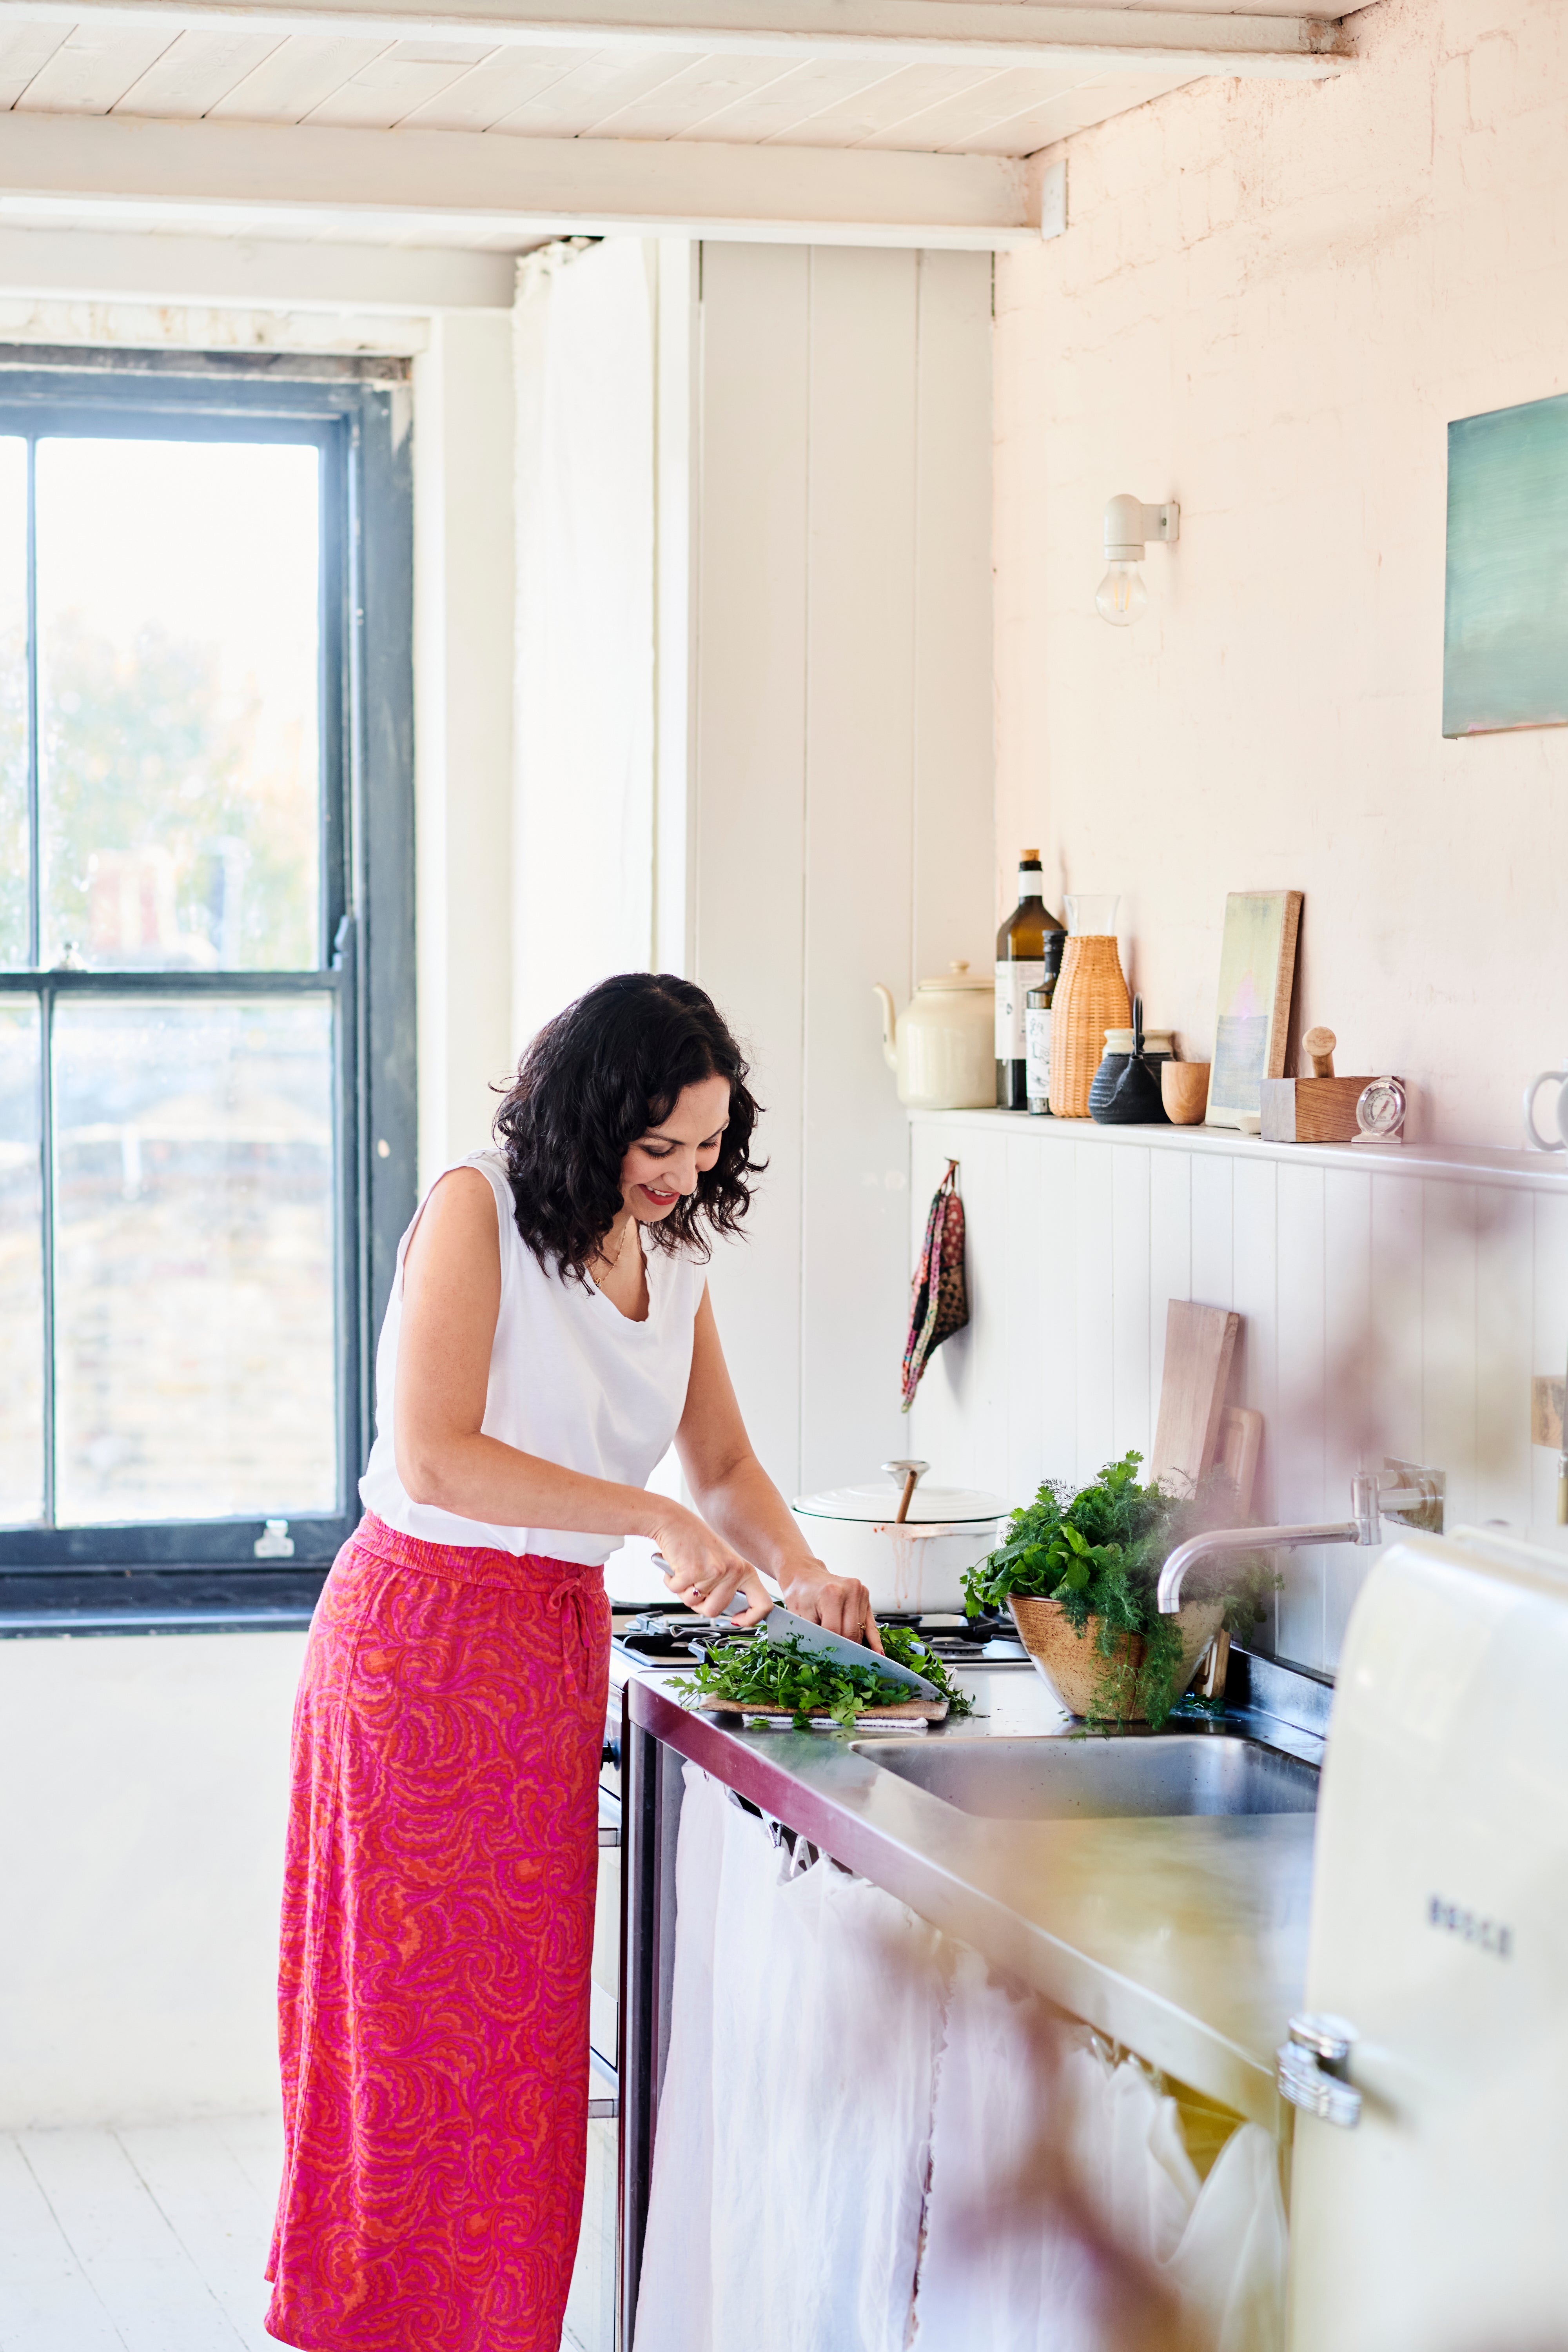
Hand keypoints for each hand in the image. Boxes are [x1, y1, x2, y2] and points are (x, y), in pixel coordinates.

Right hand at [652, 1507, 772, 1626]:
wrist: (673, 1522)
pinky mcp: (693, 1571)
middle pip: (715, 1610)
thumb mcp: (723, 1562)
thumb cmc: (695, 1541)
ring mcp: (713, 1571)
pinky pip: (678, 1592)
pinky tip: (675, 1568)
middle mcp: (732, 1570)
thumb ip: (730, 1585)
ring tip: (686, 1572)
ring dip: (684, 1592)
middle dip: (700, 1604)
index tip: (736, 1620)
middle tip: (694, 1586)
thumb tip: (734, 1613)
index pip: (763, 1604)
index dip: (750, 1619)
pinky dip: (671, 1583)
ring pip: (694, 1604)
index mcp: (744, 1570)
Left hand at [779, 1557, 883, 1654]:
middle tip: (838, 1666)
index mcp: (832, 1593)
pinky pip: (871, 1624)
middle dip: (843, 1650)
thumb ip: (813, 1636)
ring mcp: (861, 1592)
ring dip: (853, 1645)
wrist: (805, 1575)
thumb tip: (825, 1659)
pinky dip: (873, 1640)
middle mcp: (850, 1590)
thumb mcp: (799, 1616)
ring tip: (848, 1659)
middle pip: (850, 1633)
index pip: (834, 1631)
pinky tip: (878, 1654)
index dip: (830, 1648)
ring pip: (860, 1631)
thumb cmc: (800, 1596)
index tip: (827, 1662)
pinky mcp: (865, 1596)